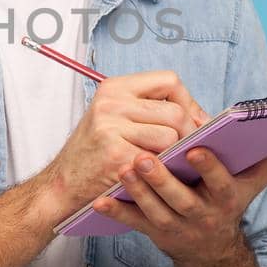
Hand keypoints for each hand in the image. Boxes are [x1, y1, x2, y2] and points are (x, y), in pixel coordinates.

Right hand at [39, 70, 207, 217]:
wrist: (62, 185)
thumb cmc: (96, 153)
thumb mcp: (116, 118)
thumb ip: (153, 110)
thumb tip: (204, 118)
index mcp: (115, 87)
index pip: (170, 81)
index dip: (188, 102)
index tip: (192, 122)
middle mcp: (111, 103)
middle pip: (176, 112)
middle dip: (188, 134)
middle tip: (185, 151)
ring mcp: (111, 128)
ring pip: (171, 137)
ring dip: (174, 155)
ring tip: (165, 164)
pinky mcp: (115, 156)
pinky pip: (159, 161)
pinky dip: (162, 171)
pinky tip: (155, 178)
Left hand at [92, 140, 266, 266]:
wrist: (211, 253)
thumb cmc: (228, 203)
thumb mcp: (252, 184)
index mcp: (227, 199)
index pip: (220, 183)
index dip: (209, 168)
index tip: (195, 149)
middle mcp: (202, 216)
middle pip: (181, 199)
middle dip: (163, 180)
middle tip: (144, 158)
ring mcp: (177, 227)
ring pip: (155, 211)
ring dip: (138, 192)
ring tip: (123, 168)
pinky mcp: (154, 234)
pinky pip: (133, 224)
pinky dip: (116, 213)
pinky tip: (99, 201)